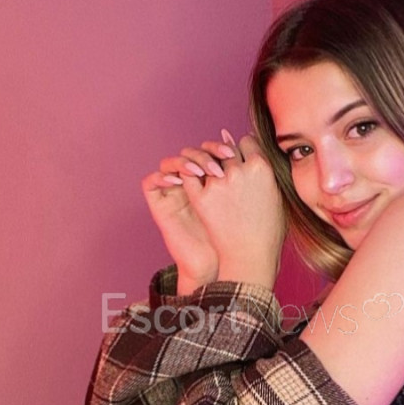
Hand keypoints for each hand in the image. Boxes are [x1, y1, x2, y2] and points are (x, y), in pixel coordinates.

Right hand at [141, 137, 236, 289]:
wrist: (224, 261)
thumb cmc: (241, 232)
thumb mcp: (246, 198)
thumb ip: (246, 174)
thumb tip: (252, 143)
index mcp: (210, 179)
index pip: (207, 150)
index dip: (217, 147)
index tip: (231, 151)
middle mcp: (190, 182)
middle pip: (189, 152)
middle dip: (202, 152)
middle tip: (215, 159)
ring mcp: (172, 191)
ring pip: (170, 162)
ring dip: (184, 162)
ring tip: (199, 171)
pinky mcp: (158, 203)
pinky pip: (151, 182)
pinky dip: (161, 177)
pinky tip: (177, 180)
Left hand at [184, 131, 285, 288]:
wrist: (250, 255)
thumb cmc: (268, 231)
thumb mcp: (278, 196)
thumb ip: (267, 174)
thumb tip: (258, 157)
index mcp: (261, 167)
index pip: (247, 141)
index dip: (244, 148)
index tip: (242, 157)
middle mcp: (239, 170)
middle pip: (227, 149)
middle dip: (226, 155)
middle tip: (225, 165)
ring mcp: (218, 182)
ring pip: (208, 159)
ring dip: (207, 162)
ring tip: (209, 172)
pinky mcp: (201, 196)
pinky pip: (191, 174)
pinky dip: (191, 173)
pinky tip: (194, 178)